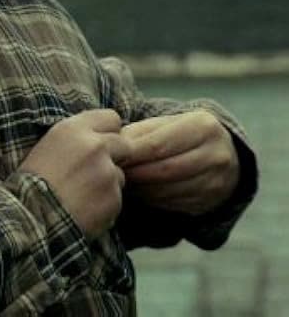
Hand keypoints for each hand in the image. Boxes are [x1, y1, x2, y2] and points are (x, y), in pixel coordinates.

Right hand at [19, 109, 132, 239]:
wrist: (29, 216)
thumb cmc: (31, 182)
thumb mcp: (47, 146)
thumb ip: (75, 138)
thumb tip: (96, 137)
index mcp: (73, 129)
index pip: (111, 118)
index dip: (107, 131)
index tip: (100, 142)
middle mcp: (94, 146)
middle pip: (124, 144)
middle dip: (115, 156)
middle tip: (94, 171)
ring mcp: (107, 172)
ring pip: (120, 174)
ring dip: (108, 183)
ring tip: (83, 194)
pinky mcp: (114, 197)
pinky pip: (117, 198)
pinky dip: (105, 204)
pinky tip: (85, 208)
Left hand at [121, 110, 239, 215]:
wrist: (219, 153)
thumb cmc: (179, 134)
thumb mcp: (163, 124)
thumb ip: (139, 133)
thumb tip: (114, 148)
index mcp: (203, 127)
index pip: (158, 144)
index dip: (131, 153)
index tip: (110, 155)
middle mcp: (216, 155)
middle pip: (164, 170)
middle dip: (134, 172)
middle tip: (112, 172)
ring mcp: (216, 182)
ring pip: (168, 190)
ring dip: (140, 188)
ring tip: (122, 180)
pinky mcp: (210, 202)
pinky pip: (172, 204)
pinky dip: (151, 198)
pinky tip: (140, 190)